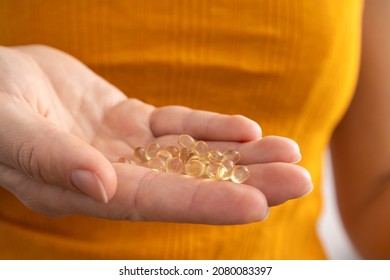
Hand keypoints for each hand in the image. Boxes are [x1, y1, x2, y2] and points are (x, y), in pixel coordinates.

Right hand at [0, 45, 311, 223]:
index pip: (155, 203)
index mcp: (85, 190)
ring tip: (290, 151)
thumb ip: (51, 159)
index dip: (205, 203)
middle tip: (300, 180)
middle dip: (246, 182)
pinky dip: (214, 127)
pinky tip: (247, 130)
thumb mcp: (9, 129)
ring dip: (242, 154)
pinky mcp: (134, 122)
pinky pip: (181, 127)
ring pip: (194, 155)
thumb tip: (101, 184)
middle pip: (188, 183)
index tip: (257, 205)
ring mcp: (128, 149)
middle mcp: (115, 176)